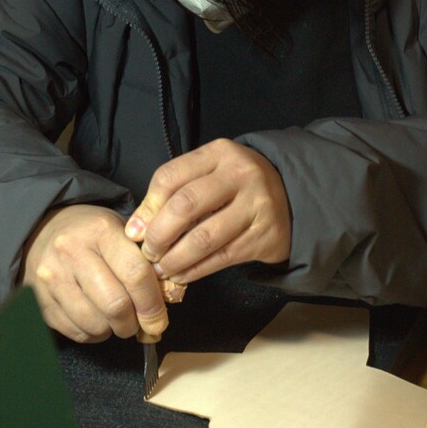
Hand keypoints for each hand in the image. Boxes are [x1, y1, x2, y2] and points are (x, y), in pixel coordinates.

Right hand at [21, 204, 166, 342]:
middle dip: (134, 323)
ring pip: (95, 323)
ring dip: (114, 330)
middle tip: (140, 324)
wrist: (42, 232)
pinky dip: (95, 333)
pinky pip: (77, 332)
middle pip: (115, 304)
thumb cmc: (92, 235)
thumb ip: (145, 262)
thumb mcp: (121, 232)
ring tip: (118, 319)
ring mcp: (52, 278)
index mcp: (101, 230)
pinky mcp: (40, 301)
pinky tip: (98, 320)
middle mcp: (72, 252)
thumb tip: (167, 299)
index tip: (159, 320)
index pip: (135, 273)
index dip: (152, 304)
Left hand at [126, 139, 291, 284]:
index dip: (147, 207)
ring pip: (203, 237)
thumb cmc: (237, 188)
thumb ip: (173, 194)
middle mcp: (242, 174)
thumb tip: (135, 229)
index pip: (171, 177)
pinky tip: (181, 275)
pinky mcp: (266, 235)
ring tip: (161, 268)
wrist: (291, 199)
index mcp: (220, 153)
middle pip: (185, 205)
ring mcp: (258, 205)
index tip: (135, 231)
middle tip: (148, 252)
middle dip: (159, 234)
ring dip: (175, 258)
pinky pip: (222, 257)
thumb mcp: (208, 176)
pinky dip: (195, 270)